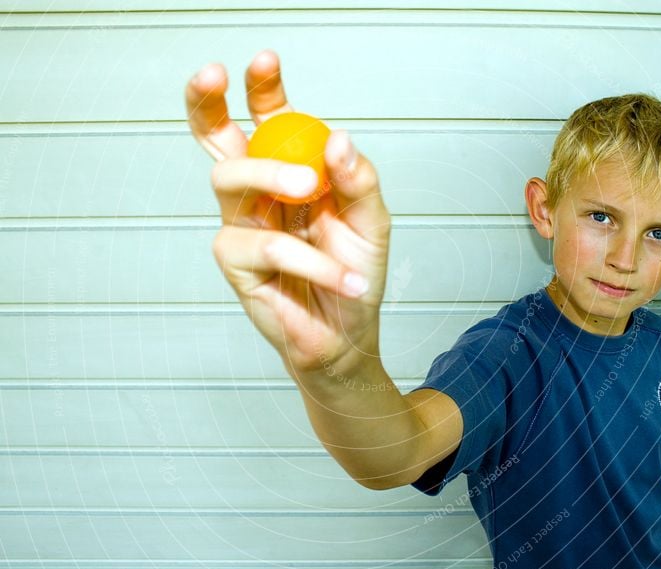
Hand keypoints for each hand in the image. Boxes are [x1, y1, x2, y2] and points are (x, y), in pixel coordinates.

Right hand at [186, 50, 390, 376]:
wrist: (350, 333)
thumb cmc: (355, 273)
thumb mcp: (371, 221)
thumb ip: (359, 180)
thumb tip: (338, 139)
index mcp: (290, 173)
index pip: (267, 122)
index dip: (261, 90)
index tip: (266, 61)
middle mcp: (260, 194)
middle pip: (216, 140)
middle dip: (207, 102)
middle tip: (213, 73)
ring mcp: (243, 226)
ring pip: (231, 179)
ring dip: (274, 175)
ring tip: (313, 190)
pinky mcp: (237, 264)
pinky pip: (267, 247)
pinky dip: (313, 260)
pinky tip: (345, 277)